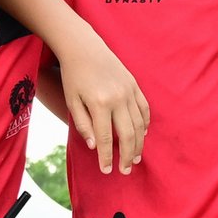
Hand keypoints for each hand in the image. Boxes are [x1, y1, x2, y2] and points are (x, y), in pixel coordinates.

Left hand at [53, 26, 149, 175]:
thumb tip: (95, 146)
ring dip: (139, 144)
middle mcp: (118, 99)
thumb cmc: (73, 75)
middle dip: (127, 156)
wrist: (84, 47)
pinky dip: (145, 124)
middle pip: (127, 135)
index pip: (106, 138)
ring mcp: (129, 92)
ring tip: (136, 158)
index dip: (107, 157)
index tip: (107, 171)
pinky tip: (142, 135)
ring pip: (139, 125)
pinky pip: (144, 109)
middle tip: (125, 170)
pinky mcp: (134, 86)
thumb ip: (83, 125)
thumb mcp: (72, 101)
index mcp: (99, 104)